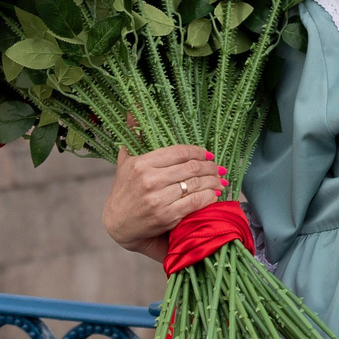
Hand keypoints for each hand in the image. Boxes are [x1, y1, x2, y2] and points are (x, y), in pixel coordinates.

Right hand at [102, 143, 227, 262]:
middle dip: (210, 167)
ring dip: (213, 182)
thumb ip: (133, 142)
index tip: (207, 155)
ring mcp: (158, 199)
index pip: (179, 152)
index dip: (198, 152)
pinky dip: (208, 197)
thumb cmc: (124, 192)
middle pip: (191, 167)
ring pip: (196, 184)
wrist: (118, 224)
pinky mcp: (166, 216)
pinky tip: (214, 195)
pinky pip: (195, 203)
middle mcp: (150, 180)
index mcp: (142, 164)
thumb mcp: (124, 164)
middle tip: (218, 168)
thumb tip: (131, 114)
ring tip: (220, 181)